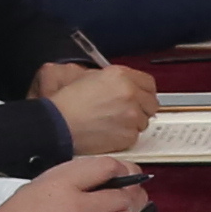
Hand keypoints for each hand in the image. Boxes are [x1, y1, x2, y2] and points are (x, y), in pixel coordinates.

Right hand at [0, 156, 148, 211]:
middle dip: (130, 197)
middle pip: (125, 196)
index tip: (125, 174)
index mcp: (63, 184)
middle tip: (130, 199)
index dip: (123, 170)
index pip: (108, 166)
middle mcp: (78, 208)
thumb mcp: (39, 186)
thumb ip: (71, 181)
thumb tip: (103, 181)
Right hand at [32, 59, 159, 153]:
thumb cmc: (68, 102)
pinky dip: (125, 136)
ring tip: (113, 123)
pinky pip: (135, 136)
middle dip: (142, 108)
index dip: (144, 91)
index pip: (149, 83)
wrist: (59, 124)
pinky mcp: (129, 135)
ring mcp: (132, 115)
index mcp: (121, 75)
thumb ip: (114, 79)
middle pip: (151, 103)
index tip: (141, 97)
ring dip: (133, 123)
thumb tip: (126, 85)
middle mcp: (130, 93)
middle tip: (127, 112)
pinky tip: (110, 132)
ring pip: (144, 121)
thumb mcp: (90, 77)